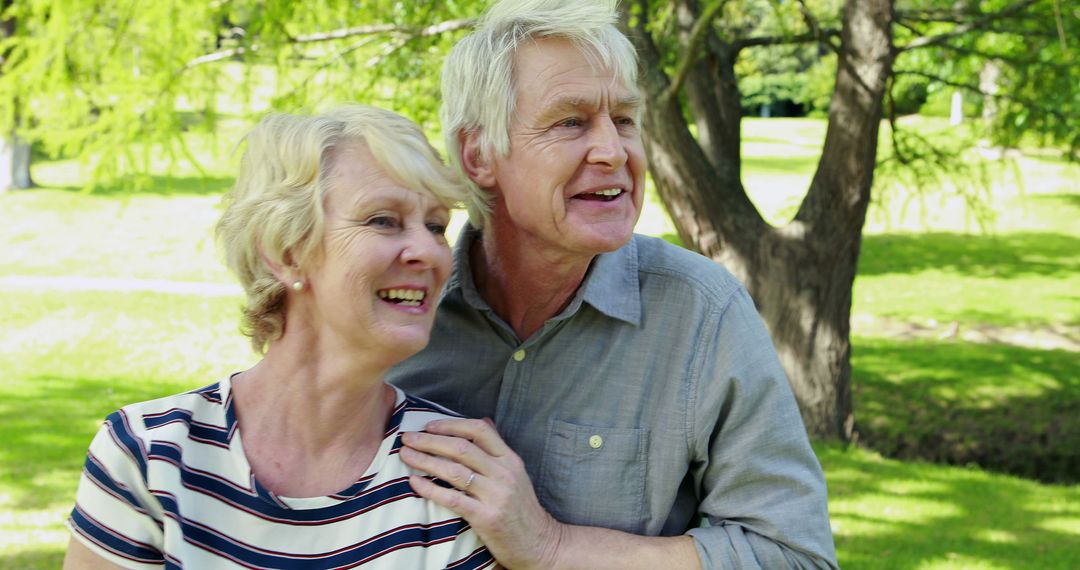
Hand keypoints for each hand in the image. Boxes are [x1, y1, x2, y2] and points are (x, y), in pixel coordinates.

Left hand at [400, 419, 564, 569]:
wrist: (539, 543)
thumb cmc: (522, 507)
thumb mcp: (516, 472)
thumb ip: (498, 447)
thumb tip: (484, 420)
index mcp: (510, 459)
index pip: (480, 430)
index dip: (451, 425)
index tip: (429, 425)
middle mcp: (503, 473)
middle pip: (462, 448)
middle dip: (430, 441)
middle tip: (407, 438)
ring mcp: (495, 495)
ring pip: (454, 471)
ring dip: (425, 461)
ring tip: (406, 455)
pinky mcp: (486, 518)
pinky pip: (453, 499)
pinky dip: (430, 489)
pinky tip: (414, 482)